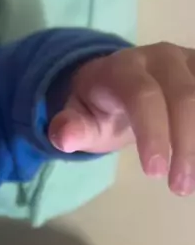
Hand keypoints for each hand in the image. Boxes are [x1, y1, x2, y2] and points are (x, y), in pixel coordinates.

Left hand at [48, 43, 194, 195]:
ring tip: (194, 181)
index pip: (143, 96)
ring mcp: (188, 62)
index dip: (152, 133)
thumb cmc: (100, 105)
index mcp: (125, 68)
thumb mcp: (79, 117)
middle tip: (180, 187)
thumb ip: (71, 128)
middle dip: (185, 145)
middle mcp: (162, 58)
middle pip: (183, 97)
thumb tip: (63, 138)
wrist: (118, 79)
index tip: (155, 173)